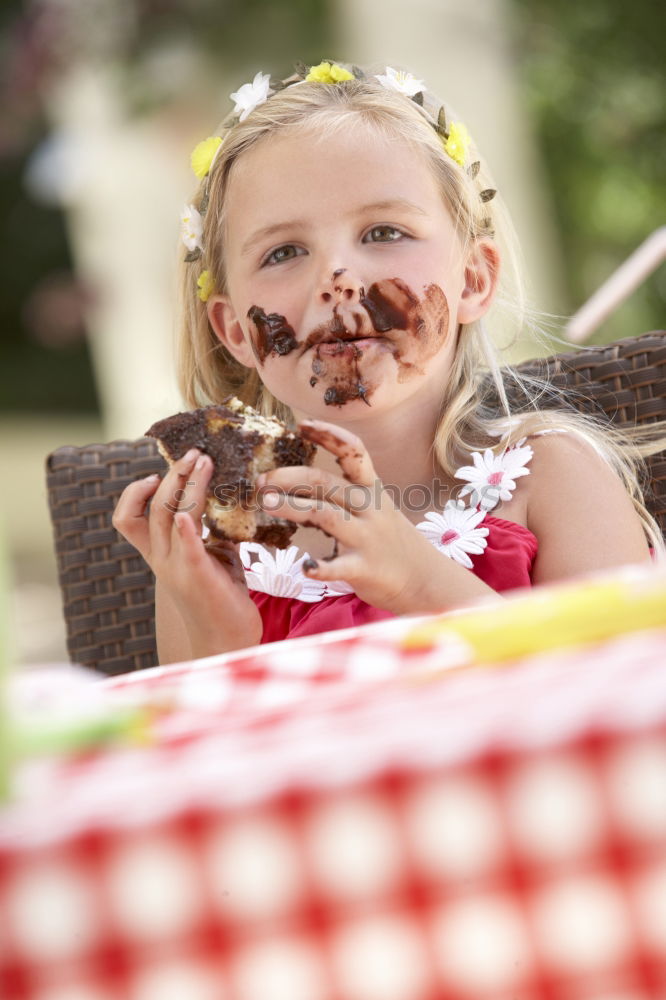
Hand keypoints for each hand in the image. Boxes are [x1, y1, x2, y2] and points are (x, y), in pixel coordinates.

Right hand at [113, 448, 261, 651]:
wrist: (228, 640)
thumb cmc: (221, 597)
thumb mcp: (214, 556)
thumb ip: (213, 530)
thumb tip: (230, 498)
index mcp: (159, 554)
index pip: (128, 518)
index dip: (135, 492)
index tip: (157, 473)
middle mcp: (161, 559)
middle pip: (153, 508)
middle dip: (172, 476)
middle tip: (194, 453)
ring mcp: (177, 568)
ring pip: (169, 517)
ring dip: (187, 486)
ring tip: (205, 463)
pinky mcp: (199, 577)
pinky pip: (188, 549)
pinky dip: (188, 529)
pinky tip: (193, 514)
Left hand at [255, 419, 449, 613]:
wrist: (423, 578)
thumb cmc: (388, 539)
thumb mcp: (373, 507)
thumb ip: (339, 494)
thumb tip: (291, 481)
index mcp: (371, 489)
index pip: (353, 451)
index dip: (328, 435)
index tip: (300, 425)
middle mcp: (369, 508)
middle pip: (326, 483)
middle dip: (289, 477)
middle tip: (261, 481)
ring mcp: (367, 538)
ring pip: (325, 515)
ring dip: (293, 507)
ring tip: (267, 504)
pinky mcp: (364, 569)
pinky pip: (338, 567)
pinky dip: (320, 568)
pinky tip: (303, 567)